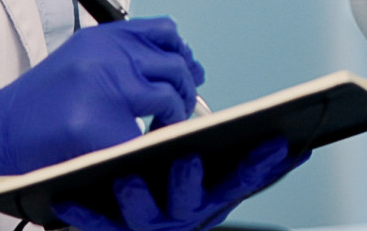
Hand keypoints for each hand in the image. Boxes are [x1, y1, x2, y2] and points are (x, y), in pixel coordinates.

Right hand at [0, 18, 205, 217]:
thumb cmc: (33, 108)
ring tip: (167, 128)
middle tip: (183, 108)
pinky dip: (155, 142)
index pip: (163, 32)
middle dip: (186, 88)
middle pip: (173, 64)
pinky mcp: (100, 124)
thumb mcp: (76, 63)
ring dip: (177, 115)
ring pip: (168, 95)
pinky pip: (148, 132)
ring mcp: (103, 86)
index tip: (188, 69)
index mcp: (99, 38)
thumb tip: (170, 65)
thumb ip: (116, 57)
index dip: (182, 53)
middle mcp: (104, 54)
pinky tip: (146, 147)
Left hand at [55, 138, 305, 230]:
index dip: (259, 166)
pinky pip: (96, 224)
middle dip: (188, 183)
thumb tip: (297, 149)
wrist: (139, 225)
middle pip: (188, 203)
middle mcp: (181, 214)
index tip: (272, 142)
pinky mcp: (111, 228)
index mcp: (210, 198)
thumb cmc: (182, 196)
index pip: (240, 181)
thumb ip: (255, 169)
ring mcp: (146, 224)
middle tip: (187, 159)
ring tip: (127, 180)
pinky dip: (83, 213)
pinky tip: (69, 198)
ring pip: (141, 217)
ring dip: (137, 200)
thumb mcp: (220, 182)